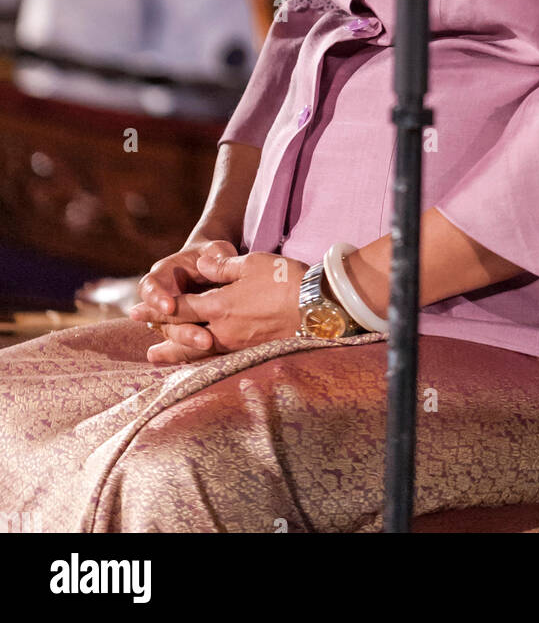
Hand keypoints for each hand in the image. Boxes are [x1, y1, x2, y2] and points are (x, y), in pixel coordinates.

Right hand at [130, 237, 238, 362]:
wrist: (213, 264)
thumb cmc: (212, 253)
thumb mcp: (215, 248)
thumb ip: (215, 254)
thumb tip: (212, 261)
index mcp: (163, 274)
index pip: (150, 286)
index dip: (156, 298)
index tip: (169, 307)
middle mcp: (162, 298)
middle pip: (160, 319)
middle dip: (180, 329)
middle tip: (200, 337)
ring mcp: (170, 317)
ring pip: (172, 334)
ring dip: (188, 342)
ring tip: (208, 344)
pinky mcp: (184, 329)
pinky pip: (184, 344)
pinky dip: (194, 350)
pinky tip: (209, 354)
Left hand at [132, 248, 306, 364]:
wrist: (317, 307)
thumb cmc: (285, 280)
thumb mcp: (251, 263)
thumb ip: (221, 267)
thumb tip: (199, 267)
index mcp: (219, 305)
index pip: (181, 308)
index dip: (156, 309)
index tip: (135, 312)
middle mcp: (223, 330)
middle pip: (184, 336)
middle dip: (163, 338)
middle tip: (144, 346)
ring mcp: (238, 345)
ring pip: (200, 352)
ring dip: (178, 354)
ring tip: (159, 358)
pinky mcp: (253, 352)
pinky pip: (219, 358)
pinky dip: (202, 360)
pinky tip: (199, 361)